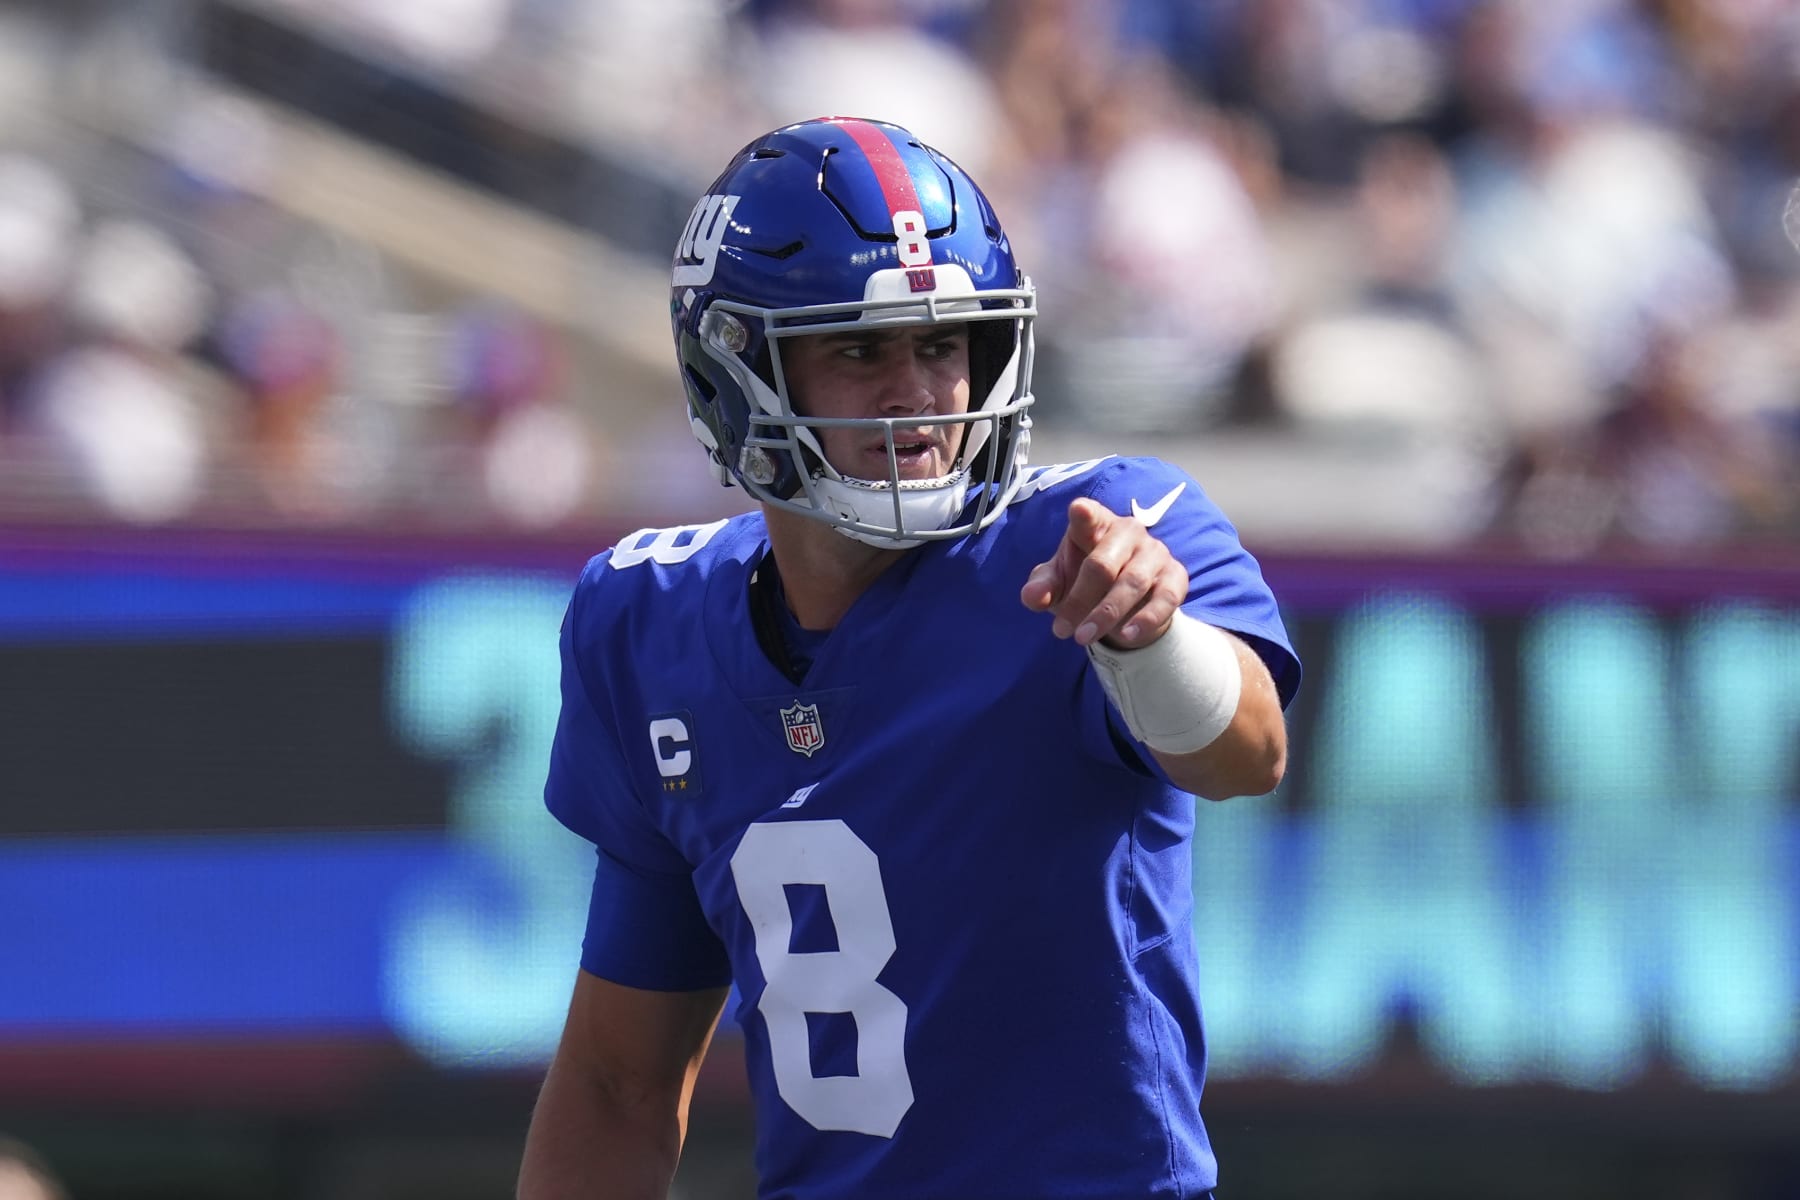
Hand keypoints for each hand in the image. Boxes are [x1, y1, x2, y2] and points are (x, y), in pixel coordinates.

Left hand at [1020, 497, 1188, 650]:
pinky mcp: (1176, 576)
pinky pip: (1165, 598)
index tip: (1078, 511)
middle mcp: (1128, 532)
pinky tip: (1126, 635)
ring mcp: (1155, 552)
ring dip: (1106, 614)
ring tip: (1084, 637)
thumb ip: (1042, 587)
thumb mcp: (1058, 583)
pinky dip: (1146, 619)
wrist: (1127, 603)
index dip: (1084, 514)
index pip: (1088, 515)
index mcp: (1095, 524)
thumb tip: (1033, 597)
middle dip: (1079, 600)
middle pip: (1102, 564)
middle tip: (1061, 630)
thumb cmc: (1084, 581)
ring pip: (1133, 583)